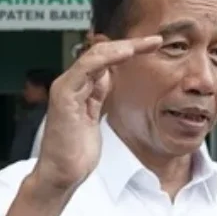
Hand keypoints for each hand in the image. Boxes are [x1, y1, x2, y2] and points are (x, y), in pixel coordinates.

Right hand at [31, 36, 162, 192]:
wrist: (61, 174)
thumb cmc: (76, 152)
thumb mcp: (93, 118)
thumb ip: (98, 96)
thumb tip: (108, 77)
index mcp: (78, 88)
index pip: (104, 60)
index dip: (127, 51)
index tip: (151, 48)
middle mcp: (70, 83)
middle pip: (101, 53)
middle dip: (130, 45)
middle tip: (155, 41)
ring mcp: (66, 88)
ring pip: (95, 56)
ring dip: (123, 47)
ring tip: (146, 44)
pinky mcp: (64, 96)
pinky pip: (86, 68)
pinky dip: (106, 58)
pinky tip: (125, 53)